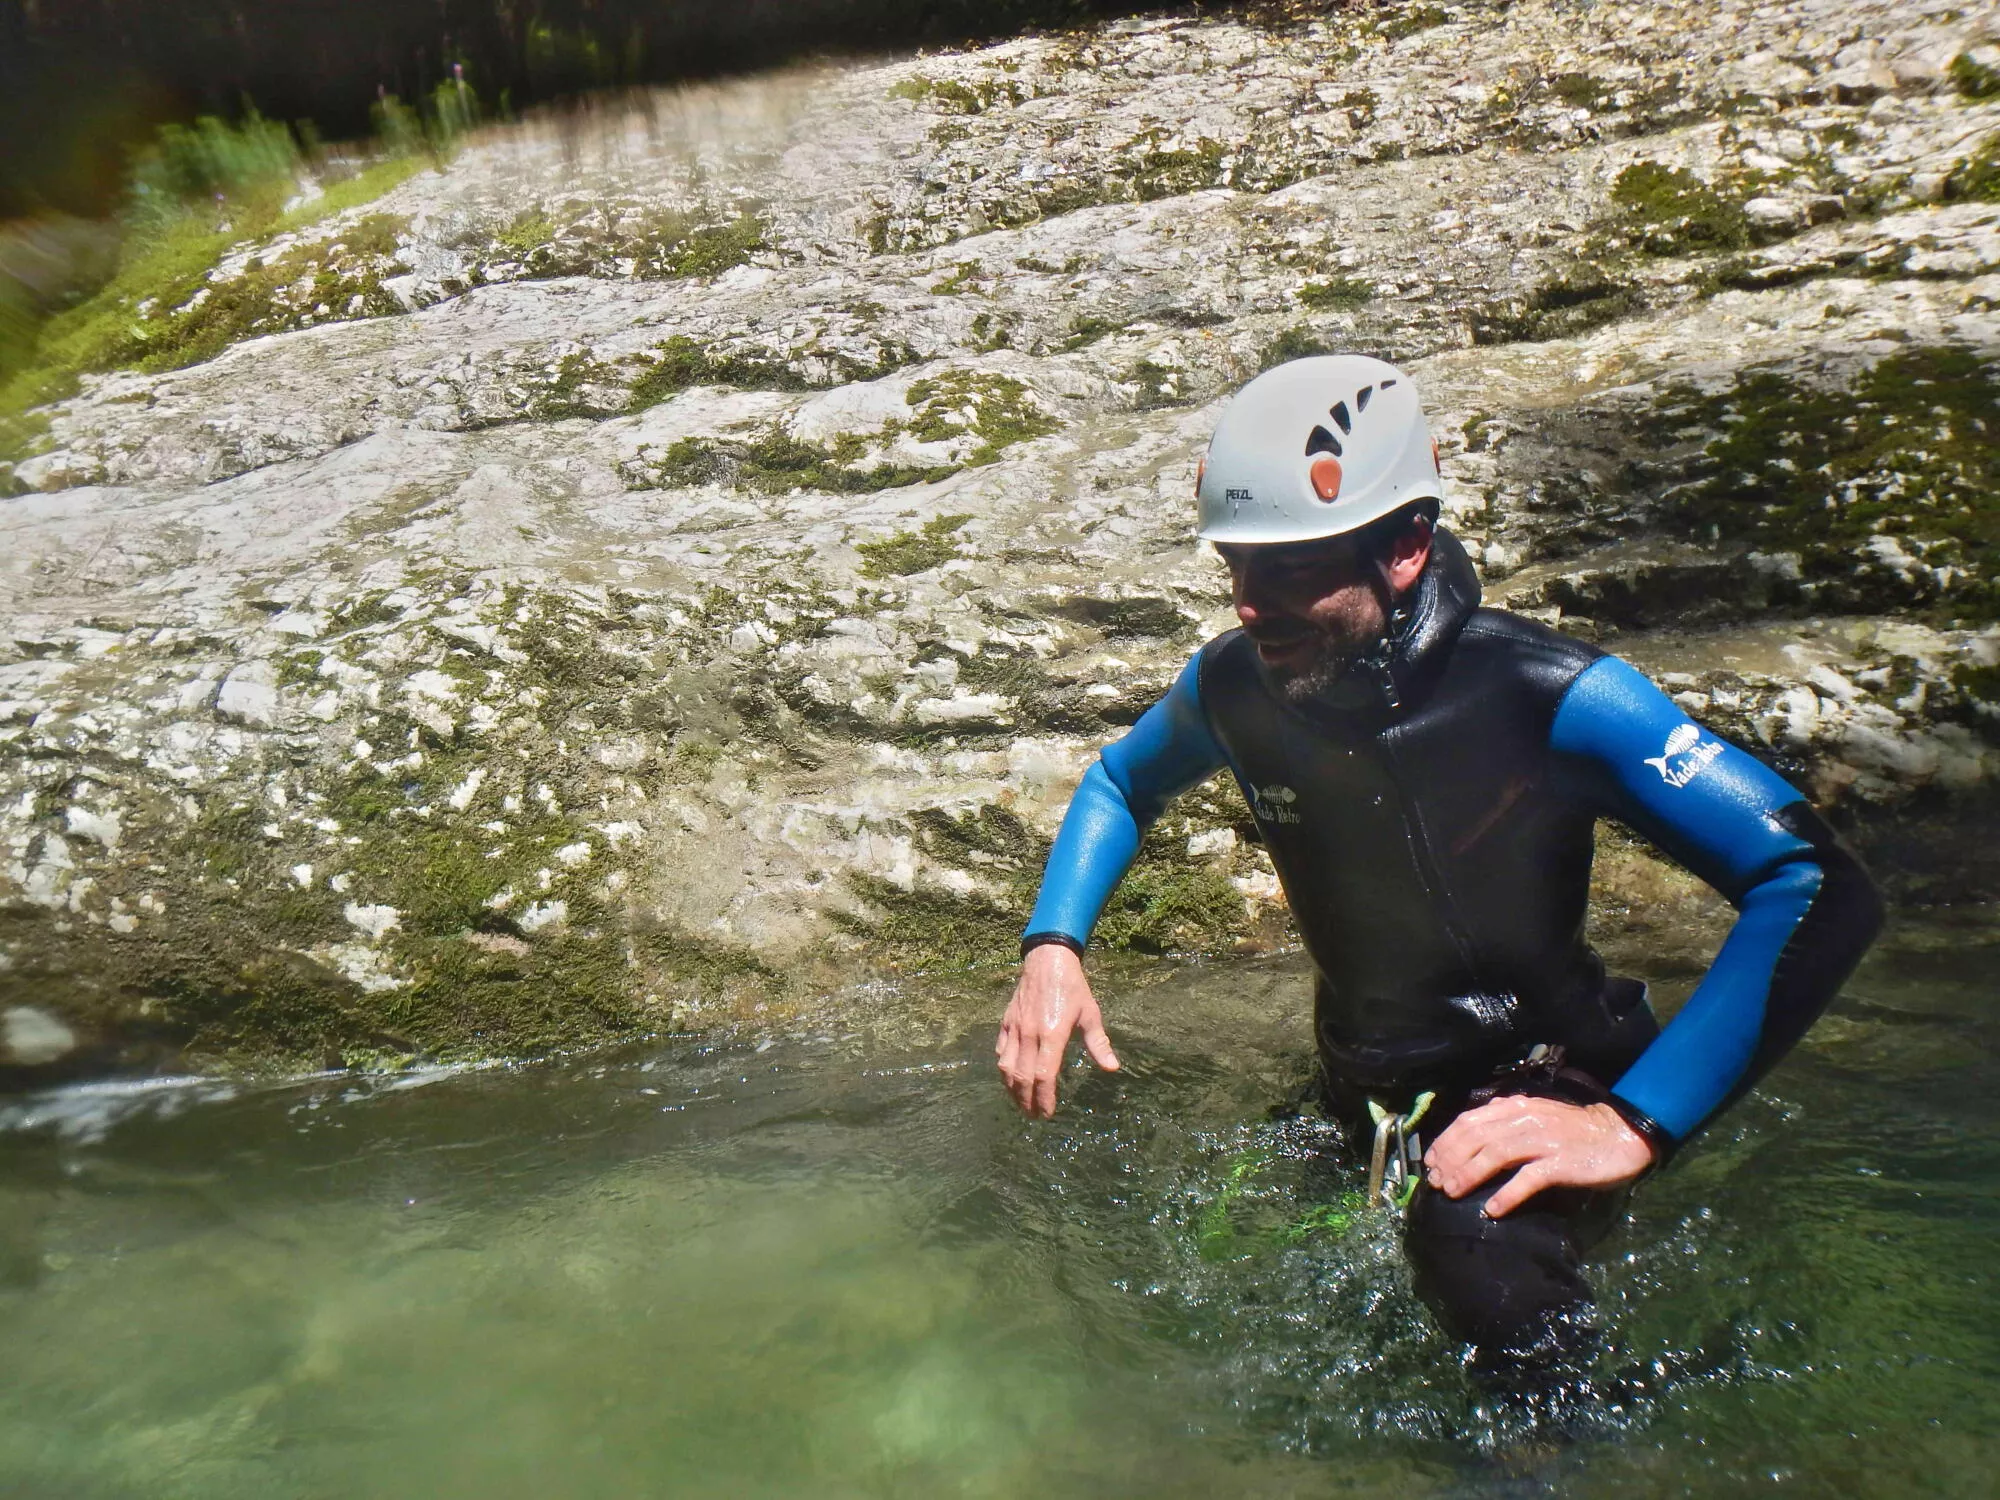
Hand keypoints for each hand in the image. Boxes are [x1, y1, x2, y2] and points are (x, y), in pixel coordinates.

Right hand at [995, 944, 1118, 1118]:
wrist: (1047, 960)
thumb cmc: (1072, 988)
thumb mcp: (1090, 1014)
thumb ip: (1098, 1043)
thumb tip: (1112, 1068)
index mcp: (1052, 1033)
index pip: (1043, 1075)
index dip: (1044, 1098)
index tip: (1047, 1114)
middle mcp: (1030, 1034)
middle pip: (1022, 1077)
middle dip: (1027, 1101)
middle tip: (1034, 1116)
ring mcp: (1015, 1029)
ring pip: (1006, 1068)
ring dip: (1012, 1090)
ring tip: (1021, 1104)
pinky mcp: (1006, 1023)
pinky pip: (1000, 1052)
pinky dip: (1004, 1070)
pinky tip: (1010, 1079)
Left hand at [1423, 1096, 1655, 1217]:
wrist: (1619, 1134)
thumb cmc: (1574, 1128)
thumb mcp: (1536, 1114)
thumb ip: (1506, 1118)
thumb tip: (1475, 1128)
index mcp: (1515, 1107)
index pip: (1470, 1120)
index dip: (1446, 1140)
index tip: (1431, 1161)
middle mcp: (1524, 1119)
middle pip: (1476, 1138)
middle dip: (1451, 1160)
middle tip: (1436, 1182)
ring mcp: (1542, 1140)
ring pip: (1495, 1155)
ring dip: (1469, 1175)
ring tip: (1452, 1193)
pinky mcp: (1559, 1163)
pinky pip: (1528, 1178)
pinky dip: (1508, 1193)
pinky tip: (1493, 1208)